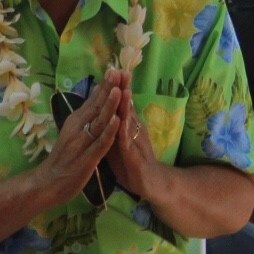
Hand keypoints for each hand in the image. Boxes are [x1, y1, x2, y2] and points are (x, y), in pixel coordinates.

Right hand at [35, 76, 119, 205]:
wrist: (49, 182)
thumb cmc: (64, 158)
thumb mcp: (73, 132)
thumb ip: (84, 116)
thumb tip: (96, 96)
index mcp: (76, 122)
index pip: (93, 100)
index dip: (105, 85)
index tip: (115, 68)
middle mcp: (78, 128)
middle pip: (97, 106)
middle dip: (109, 89)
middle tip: (118, 71)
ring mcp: (82, 143)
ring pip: (99, 121)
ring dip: (109, 106)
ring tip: (119, 90)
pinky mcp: (87, 158)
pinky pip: (100, 143)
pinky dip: (108, 131)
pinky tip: (116, 121)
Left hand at [102, 70, 166, 199]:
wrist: (148, 184)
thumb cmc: (131, 161)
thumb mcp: (118, 140)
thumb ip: (112, 125)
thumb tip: (104, 108)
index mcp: (127, 126)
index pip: (121, 104)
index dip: (117, 87)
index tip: (111, 69)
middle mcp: (133, 131)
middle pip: (127, 107)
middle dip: (123, 89)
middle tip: (121, 70)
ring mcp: (135, 143)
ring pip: (129, 122)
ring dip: (126, 106)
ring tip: (124, 90)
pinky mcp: (134, 158)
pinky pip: (128, 144)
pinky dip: (124, 133)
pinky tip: (122, 123)